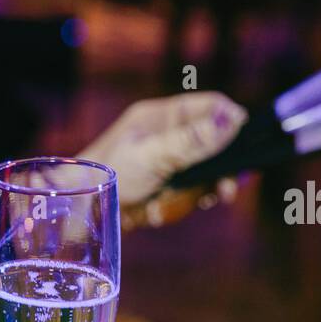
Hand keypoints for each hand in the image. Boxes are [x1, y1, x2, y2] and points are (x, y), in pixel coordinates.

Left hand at [79, 92, 246, 228]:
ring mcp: (164, 165)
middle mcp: (165, 137)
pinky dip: (172, 209)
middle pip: (214, 147)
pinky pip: (185, 198)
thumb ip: (192, 140)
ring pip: (202, 177)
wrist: (74, 214)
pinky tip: (152, 214)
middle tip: (226, 191)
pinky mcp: (160, 190)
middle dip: (218, 172)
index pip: (210, 107)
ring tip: (164, 205)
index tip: (246, 144)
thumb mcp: (152, 154)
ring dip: (188, 196)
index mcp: (161, 117)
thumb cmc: (104, 175)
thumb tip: (233, 120)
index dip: (232, 122)